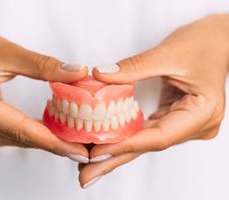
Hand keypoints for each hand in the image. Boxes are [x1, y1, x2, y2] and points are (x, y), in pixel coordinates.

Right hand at [0, 21, 88, 161]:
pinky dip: (24, 134)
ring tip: (67, 137)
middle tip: (81, 145)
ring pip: (10, 140)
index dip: (53, 142)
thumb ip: (40, 65)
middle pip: (17, 138)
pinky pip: (1, 137)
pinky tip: (40, 130)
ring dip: (39, 139)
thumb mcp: (0, 51)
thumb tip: (76, 73)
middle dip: (52, 143)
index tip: (79, 150)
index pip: (20, 129)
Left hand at [79, 14, 228, 186]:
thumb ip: (133, 67)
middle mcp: (195, 125)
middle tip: (86, 175)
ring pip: (145, 141)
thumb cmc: (202, 43)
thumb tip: (101, 75)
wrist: (217, 40)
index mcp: (202, 112)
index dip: (125, 145)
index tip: (96, 152)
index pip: (158, 136)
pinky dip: (126, 137)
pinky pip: (147, 131)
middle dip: (115, 159)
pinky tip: (107, 143)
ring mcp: (185, 123)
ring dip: (117, 151)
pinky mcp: (174, 117)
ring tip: (91, 164)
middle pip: (149, 145)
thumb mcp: (167, 53)